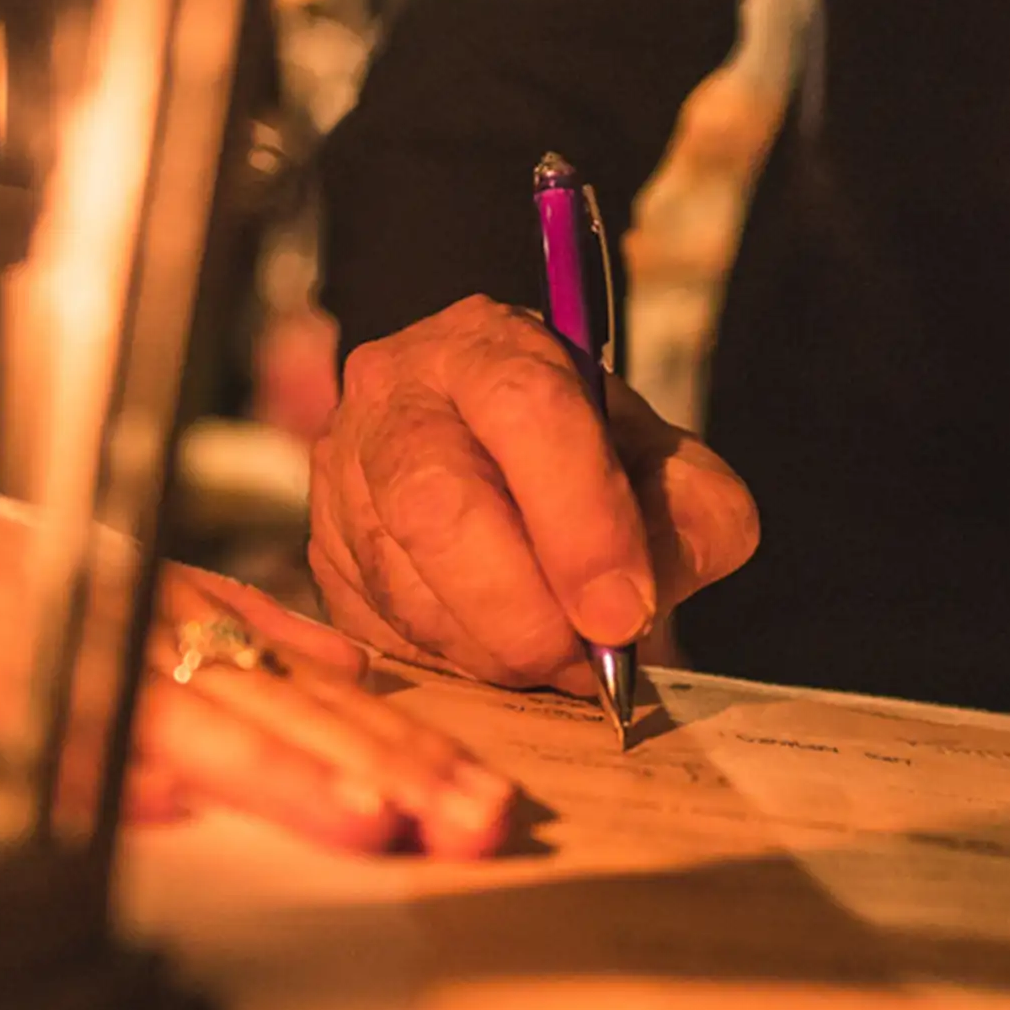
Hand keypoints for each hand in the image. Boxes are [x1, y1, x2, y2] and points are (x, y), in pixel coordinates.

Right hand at [0, 317, 514, 857]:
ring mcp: (99, 647)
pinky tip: (255, 799)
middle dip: (402, 769)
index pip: (314, 684)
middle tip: (489, 821)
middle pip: (301, 703)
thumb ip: (217, 639)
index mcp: (183, 612)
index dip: (404, 740)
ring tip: (414, 822)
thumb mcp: (117, 595)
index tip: (485, 789)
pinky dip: (206, 763)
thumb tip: (317, 693)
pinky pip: (131, 726)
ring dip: (331, 773)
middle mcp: (158, 624)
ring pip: (239, 716)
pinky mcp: (34, 667)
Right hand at [308, 294, 759, 692]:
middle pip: (436, 505)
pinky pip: (376, 633)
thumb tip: (627, 607)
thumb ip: (689, 514)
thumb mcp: (664, 459)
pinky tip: (496, 652)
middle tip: (583, 661)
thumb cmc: (586, 456)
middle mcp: (394, 393)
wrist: (494, 449)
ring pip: (402, 586)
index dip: (580, 523)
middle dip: (522, 610)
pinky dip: (449, 665)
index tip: (623, 613)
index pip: (526, 412)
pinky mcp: (320, 551)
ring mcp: (341, 472)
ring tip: (553, 658)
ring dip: (491, 651)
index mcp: (488, 343)